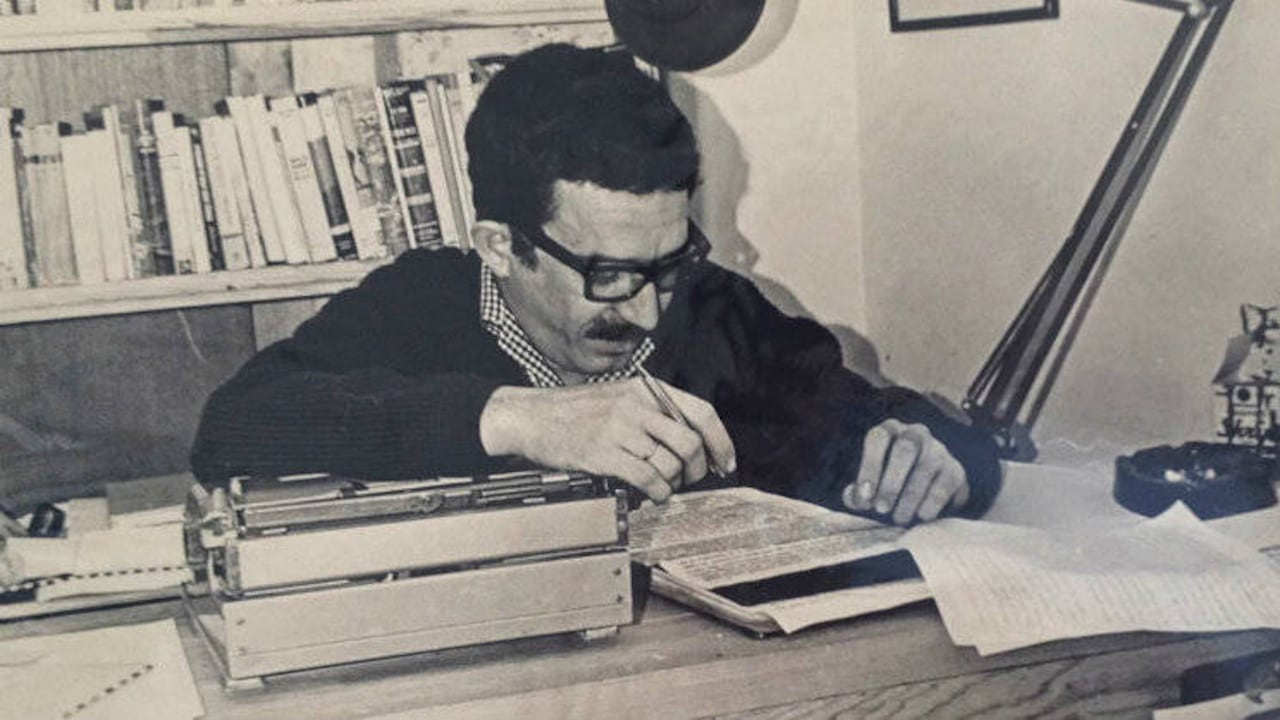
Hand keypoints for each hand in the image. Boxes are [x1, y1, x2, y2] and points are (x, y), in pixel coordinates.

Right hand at [479, 379, 735, 502]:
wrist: (530, 417)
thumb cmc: (573, 412)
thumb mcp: (618, 397)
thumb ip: (652, 413)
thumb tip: (690, 443)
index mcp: (645, 390)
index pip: (700, 411)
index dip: (720, 440)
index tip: (727, 462)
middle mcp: (636, 406)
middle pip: (689, 442)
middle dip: (696, 468)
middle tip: (689, 480)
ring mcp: (620, 429)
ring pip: (669, 463)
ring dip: (672, 483)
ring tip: (663, 486)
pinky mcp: (604, 453)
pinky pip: (647, 478)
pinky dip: (657, 492)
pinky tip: (653, 494)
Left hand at [842, 419, 968, 525]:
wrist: (928, 491)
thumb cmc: (890, 484)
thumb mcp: (871, 484)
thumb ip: (858, 492)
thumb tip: (855, 499)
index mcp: (890, 431)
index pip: (879, 438)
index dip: (870, 466)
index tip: (864, 496)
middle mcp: (916, 434)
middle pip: (905, 449)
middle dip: (891, 482)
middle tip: (882, 509)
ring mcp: (938, 450)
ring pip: (925, 468)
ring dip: (910, 497)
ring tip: (899, 519)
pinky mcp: (955, 470)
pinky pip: (944, 484)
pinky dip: (931, 503)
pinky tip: (921, 516)